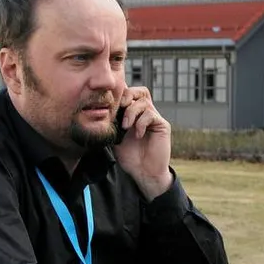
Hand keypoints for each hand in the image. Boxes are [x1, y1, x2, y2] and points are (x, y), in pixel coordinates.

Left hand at [113, 85, 172, 200]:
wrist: (143, 172)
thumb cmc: (130, 157)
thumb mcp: (115, 137)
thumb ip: (112, 122)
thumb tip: (101, 109)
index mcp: (134, 114)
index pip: (129, 94)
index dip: (120, 94)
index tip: (109, 104)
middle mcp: (145, 113)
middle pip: (139, 91)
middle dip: (127, 96)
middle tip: (119, 108)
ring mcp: (154, 118)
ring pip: (143, 101)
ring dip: (131, 112)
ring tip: (126, 127)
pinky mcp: (162, 125)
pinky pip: (151, 115)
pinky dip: (141, 123)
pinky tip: (138, 135)